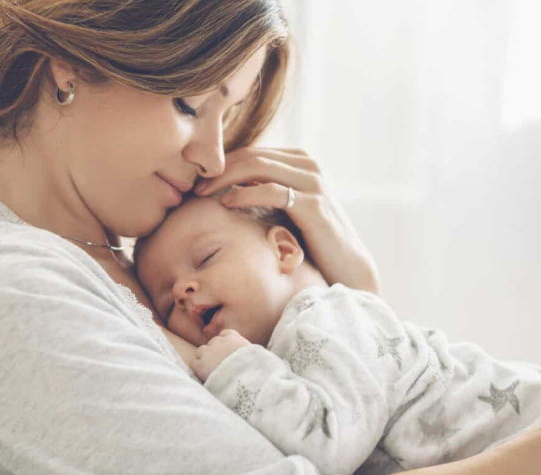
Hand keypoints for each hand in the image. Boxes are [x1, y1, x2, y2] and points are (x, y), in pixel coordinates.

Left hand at [191, 329, 250, 381]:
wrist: (246, 380)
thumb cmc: (255, 369)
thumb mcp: (255, 354)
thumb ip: (247, 351)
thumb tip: (249, 356)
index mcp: (234, 338)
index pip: (225, 334)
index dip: (225, 343)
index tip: (228, 351)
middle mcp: (219, 341)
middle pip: (212, 342)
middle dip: (215, 351)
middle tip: (220, 364)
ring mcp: (208, 352)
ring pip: (201, 351)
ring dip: (205, 359)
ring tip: (212, 371)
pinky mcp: (200, 365)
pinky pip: (194, 363)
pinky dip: (198, 369)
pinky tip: (205, 376)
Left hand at [193, 147, 380, 293]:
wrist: (347, 267)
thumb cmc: (313, 242)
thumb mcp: (288, 210)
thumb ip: (266, 192)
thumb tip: (229, 187)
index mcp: (301, 161)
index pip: (253, 151)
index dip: (223, 162)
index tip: (198, 178)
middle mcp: (309, 165)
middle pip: (253, 155)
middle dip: (219, 167)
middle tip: (193, 184)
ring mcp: (313, 181)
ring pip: (258, 166)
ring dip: (225, 177)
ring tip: (203, 192)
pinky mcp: (313, 202)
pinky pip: (271, 189)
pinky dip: (244, 193)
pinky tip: (226, 202)